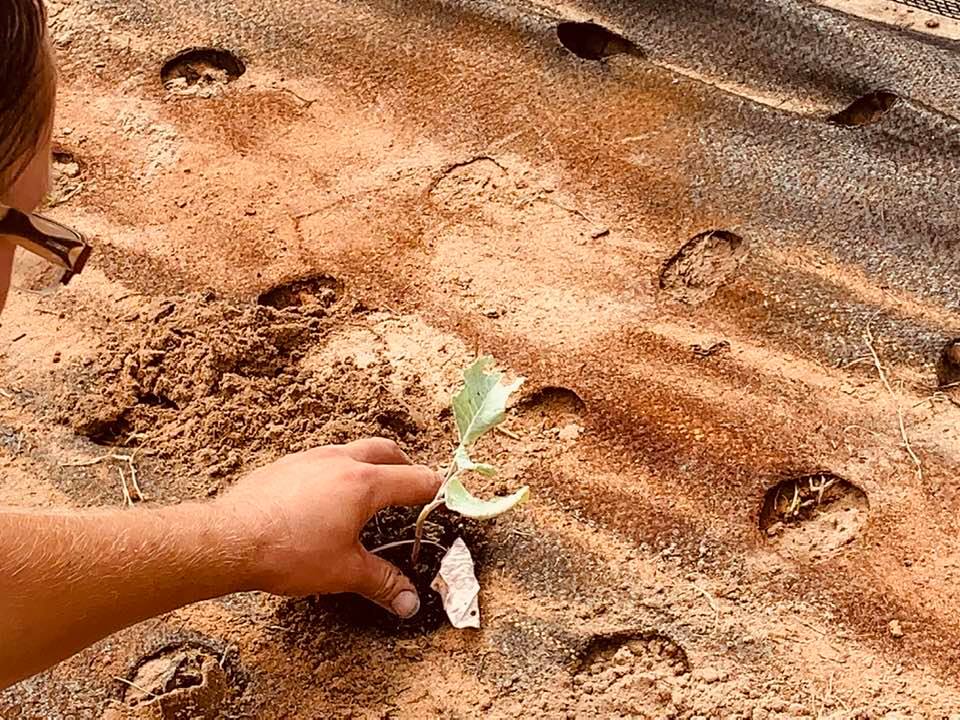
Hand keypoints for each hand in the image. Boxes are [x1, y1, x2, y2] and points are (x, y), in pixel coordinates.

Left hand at [218, 439, 440, 617]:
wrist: (229, 540)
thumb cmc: (288, 552)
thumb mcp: (344, 572)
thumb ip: (382, 583)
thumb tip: (409, 602)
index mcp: (364, 484)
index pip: (414, 479)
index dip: (434, 489)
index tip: (443, 497)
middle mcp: (340, 462)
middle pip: (385, 451)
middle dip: (404, 465)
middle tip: (410, 485)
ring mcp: (310, 459)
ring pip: (351, 451)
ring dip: (368, 465)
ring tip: (368, 491)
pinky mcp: (285, 466)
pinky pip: (321, 460)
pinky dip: (335, 472)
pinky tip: (325, 499)